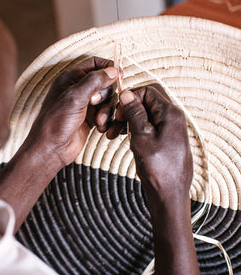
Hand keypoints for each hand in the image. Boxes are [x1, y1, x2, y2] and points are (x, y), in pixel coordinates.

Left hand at [23, 57, 118, 166]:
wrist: (52, 149)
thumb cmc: (56, 121)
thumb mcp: (75, 97)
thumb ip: (94, 81)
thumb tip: (113, 70)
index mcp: (71, 77)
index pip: (94, 63)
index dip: (108, 67)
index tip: (118, 76)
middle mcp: (79, 89)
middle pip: (105, 82)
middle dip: (105, 94)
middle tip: (94, 103)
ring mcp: (85, 104)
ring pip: (107, 99)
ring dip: (106, 111)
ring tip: (98, 121)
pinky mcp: (90, 118)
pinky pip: (106, 113)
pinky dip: (106, 120)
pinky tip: (100, 128)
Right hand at [108, 84, 192, 205]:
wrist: (169, 195)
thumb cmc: (158, 169)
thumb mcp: (142, 137)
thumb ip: (135, 113)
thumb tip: (127, 93)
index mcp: (170, 113)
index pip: (148, 90)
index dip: (131, 97)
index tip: (119, 111)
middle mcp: (172, 117)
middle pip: (147, 101)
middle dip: (128, 108)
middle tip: (115, 120)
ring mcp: (169, 128)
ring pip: (145, 114)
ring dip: (128, 120)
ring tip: (112, 133)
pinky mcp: (165, 138)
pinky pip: (148, 126)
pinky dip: (134, 129)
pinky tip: (122, 138)